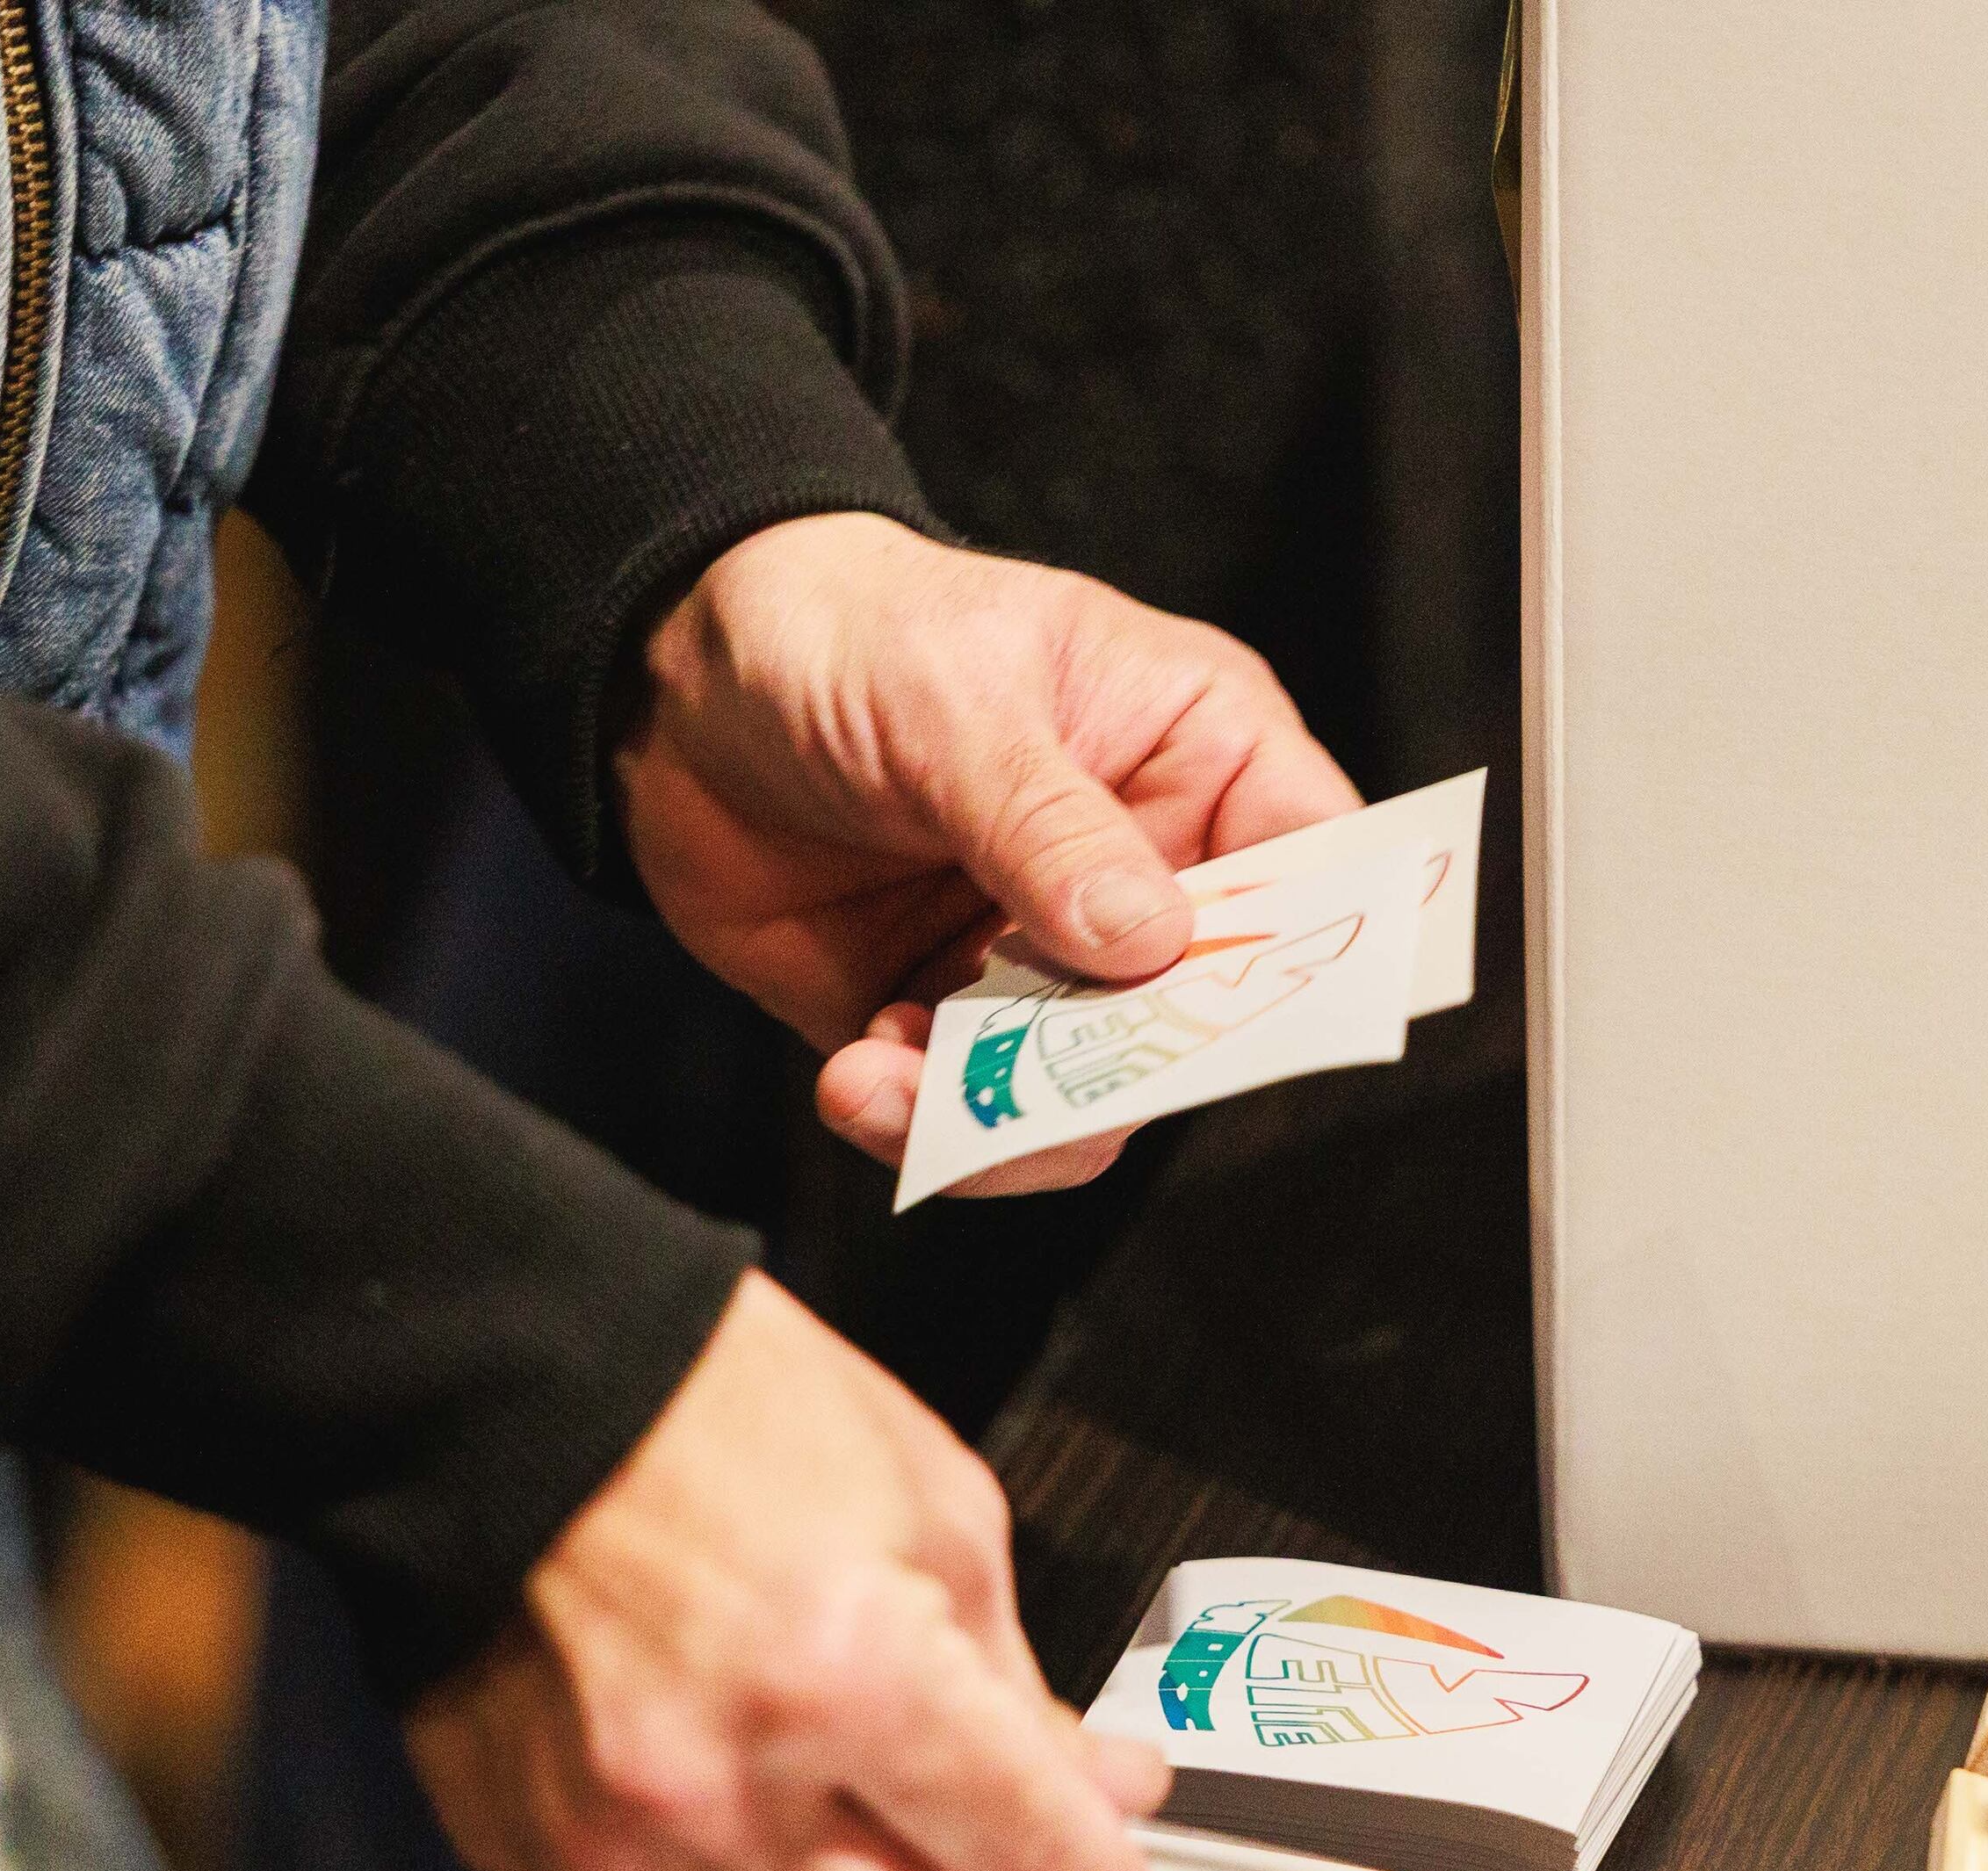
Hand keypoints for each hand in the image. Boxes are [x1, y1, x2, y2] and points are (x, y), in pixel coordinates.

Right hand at [403, 1273, 1169, 1870]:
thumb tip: (1099, 1790)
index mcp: (849, 1671)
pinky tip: (752, 1823)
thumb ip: (1021, 1685)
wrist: (507, 1398)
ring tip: (877, 1842)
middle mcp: (729, 1784)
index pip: (1029, 1862)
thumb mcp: (932, 1510)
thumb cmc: (709, 1417)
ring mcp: (626, 1844)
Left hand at [617, 511, 1359, 1193]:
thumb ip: (1051, 827)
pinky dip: (920, 1122)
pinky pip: (977, 1120)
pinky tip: (854, 1071)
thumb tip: (1151, 944)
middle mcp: (1142, 870)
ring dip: (1002, 1117)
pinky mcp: (948, 1025)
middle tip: (1044, 1076)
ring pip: (1096, 1098)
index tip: (1262, 1017)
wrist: (667, 683)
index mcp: (1196, 755)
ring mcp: (1046, 959)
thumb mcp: (957, 704)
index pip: (1320, 864)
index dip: (1319, 951)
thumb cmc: (844, 631)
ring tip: (888, 1078)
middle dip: (1130, 1066)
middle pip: (1211, 1018)